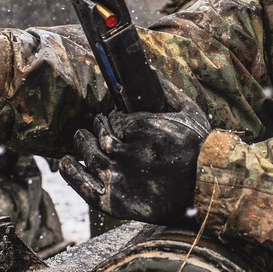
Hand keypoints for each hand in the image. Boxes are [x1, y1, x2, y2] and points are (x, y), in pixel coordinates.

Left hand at [59, 85, 210, 224]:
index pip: (115, 120)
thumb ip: (167, 91)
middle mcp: (128, 153)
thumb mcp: (190, 112)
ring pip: (90, 156)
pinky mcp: (114, 201)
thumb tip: (149, 70)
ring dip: (82, 144)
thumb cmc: (199, 150)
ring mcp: (119, 178)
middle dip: (97, 128)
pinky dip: (71, 173)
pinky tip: (66, 162)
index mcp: (144, 129)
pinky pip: (84, 186)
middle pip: (100, 136)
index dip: (113, 119)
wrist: (206, 191)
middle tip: (97, 124)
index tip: (114, 119)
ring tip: (81, 138)